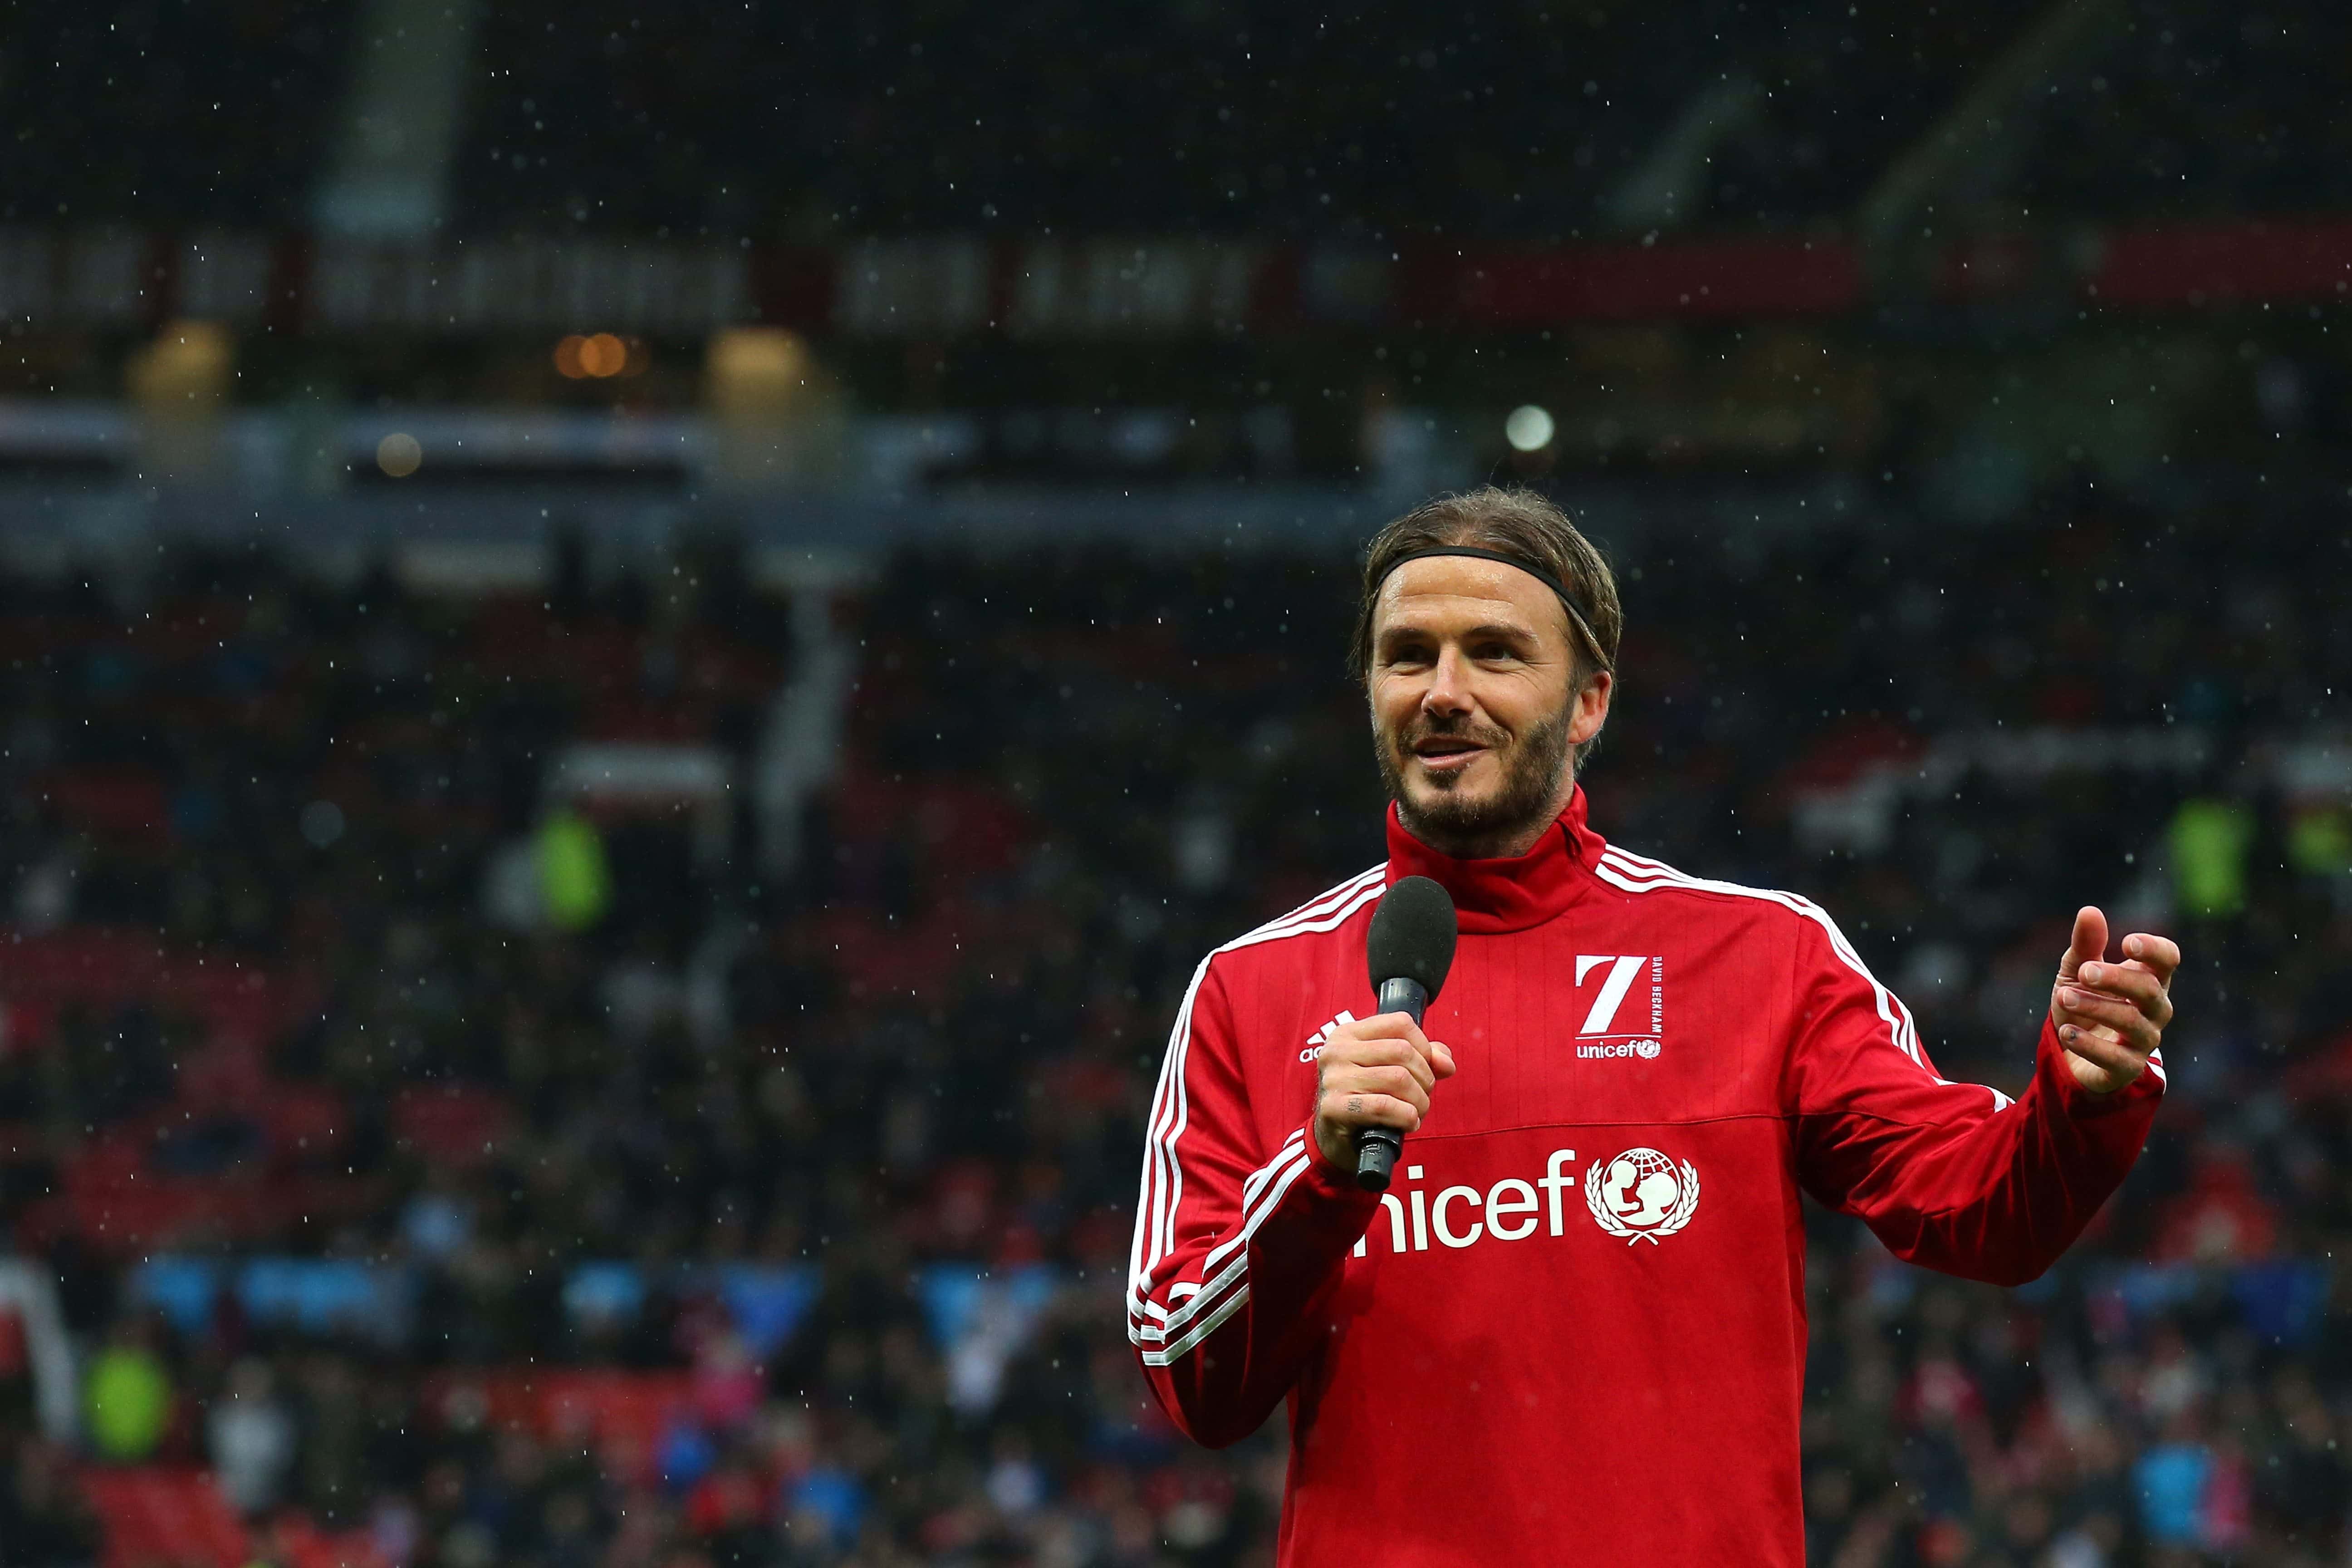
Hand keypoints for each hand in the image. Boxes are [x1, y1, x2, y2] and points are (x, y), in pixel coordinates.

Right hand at [1311, 1012, 1456, 1169]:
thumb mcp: (1390, 1069)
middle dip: (1424, 1078)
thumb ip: (1424, 1058)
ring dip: (1419, 1101)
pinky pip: (1385, 1105)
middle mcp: (1337, 1051)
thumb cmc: (1366, 1098)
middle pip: (1403, 1051)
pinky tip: (1407, 1123)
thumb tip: (1447, 1064)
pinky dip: (1406, 1116)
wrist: (1335, 1138)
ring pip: (1398, 1078)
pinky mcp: (1334, 1107)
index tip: (1423, 1068)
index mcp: (1348, 1033)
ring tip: (1416, 1112)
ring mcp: (1334, 1078)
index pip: (1400, 1023)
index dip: (1424, 1046)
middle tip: (1422, 1096)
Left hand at [2049, 906, 2179, 1093]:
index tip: (2127, 943)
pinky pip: (2117, 1059)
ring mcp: (2144, 1040)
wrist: (2070, 1052)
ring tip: (2064, 996)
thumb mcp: (2076, 972)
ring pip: (2133, 1022)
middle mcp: (2154, 1009)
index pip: (2168, 960)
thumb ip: (2085, 945)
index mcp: (2147, 979)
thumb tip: (2090, 911)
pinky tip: (2067, 1032)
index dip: (2155, 950)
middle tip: (2084, 972)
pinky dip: (2090, 1044)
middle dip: (2117, 979)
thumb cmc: (2083, 1003)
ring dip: (2097, 1007)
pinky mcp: (2128, 1069)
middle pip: (2150, 990)